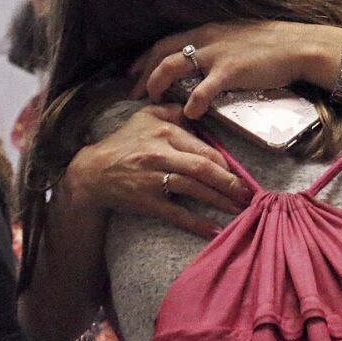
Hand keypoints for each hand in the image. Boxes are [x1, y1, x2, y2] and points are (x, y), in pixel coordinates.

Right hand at [66, 104, 250, 239]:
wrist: (92, 172)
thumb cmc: (122, 143)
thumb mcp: (145, 117)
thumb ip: (172, 111)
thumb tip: (196, 110)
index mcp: (165, 133)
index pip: (202, 148)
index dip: (225, 163)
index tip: (240, 172)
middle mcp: (161, 154)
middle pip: (203, 168)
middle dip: (229, 182)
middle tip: (248, 192)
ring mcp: (153, 179)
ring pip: (194, 189)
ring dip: (219, 200)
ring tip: (239, 209)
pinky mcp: (146, 201)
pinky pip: (176, 213)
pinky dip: (196, 223)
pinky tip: (214, 230)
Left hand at [129, 21, 336, 118]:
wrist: (296, 45)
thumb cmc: (271, 44)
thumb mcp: (237, 38)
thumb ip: (217, 47)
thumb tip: (203, 63)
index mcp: (207, 31)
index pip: (165, 42)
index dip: (145, 58)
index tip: (133, 72)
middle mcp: (206, 38)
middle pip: (161, 52)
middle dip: (143, 73)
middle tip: (134, 93)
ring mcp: (216, 54)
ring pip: (172, 66)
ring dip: (157, 84)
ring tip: (152, 101)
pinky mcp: (230, 71)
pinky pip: (202, 89)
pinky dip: (191, 102)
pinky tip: (187, 114)